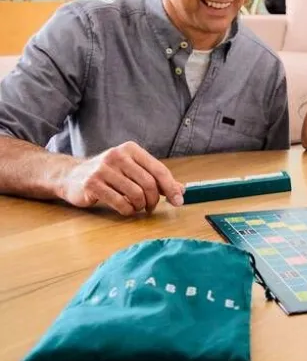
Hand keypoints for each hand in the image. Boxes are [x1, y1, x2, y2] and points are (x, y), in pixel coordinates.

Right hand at [58, 141, 184, 215]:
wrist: (72, 176)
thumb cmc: (108, 174)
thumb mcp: (132, 169)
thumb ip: (155, 178)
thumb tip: (181, 190)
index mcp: (131, 149)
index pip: (159, 170)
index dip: (171, 187)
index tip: (178, 200)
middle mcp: (117, 156)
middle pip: (149, 184)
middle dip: (154, 200)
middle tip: (151, 207)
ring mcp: (103, 170)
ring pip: (136, 194)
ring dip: (140, 206)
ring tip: (137, 207)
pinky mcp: (92, 185)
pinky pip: (120, 203)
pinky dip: (127, 210)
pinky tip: (126, 209)